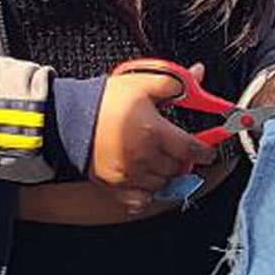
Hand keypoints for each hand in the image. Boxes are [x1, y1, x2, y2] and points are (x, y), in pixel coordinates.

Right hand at [92, 65, 211, 213]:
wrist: (67, 117)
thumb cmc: (104, 101)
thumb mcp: (142, 83)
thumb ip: (175, 83)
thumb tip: (198, 74)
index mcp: (154, 132)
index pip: (193, 149)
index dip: (206, 150)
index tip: (207, 149)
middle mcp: (144, 157)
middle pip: (178, 167)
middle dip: (182, 158)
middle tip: (177, 148)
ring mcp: (128, 175)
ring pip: (162, 184)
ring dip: (166, 174)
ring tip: (159, 159)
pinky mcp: (113, 186)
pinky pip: (140, 200)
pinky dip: (147, 193)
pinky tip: (146, 179)